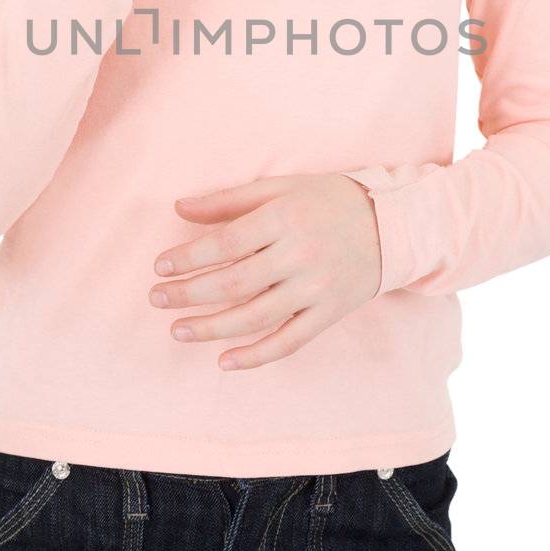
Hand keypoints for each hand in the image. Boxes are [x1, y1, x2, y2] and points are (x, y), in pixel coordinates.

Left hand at [149, 173, 382, 369]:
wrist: (392, 225)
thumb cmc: (327, 200)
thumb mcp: (280, 188)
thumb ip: (228, 199)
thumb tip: (179, 208)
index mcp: (285, 218)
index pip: (226, 244)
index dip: (188, 258)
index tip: (159, 266)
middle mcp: (300, 255)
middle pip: (234, 283)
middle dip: (189, 295)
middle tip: (157, 299)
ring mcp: (317, 289)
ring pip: (255, 317)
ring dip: (211, 328)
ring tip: (178, 330)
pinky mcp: (329, 314)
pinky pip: (288, 342)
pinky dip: (255, 356)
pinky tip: (223, 362)